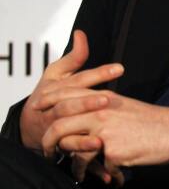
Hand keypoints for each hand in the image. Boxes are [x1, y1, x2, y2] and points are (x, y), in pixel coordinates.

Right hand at [20, 30, 123, 149]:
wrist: (29, 125)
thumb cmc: (48, 95)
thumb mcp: (57, 74)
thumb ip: (74, 57)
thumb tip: (81, 33)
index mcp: (56, 89)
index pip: (78, 79)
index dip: (98, 74)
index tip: (120, 69)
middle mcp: (53, 109)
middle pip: (69, 104)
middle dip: (87, 101)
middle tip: (109, 98)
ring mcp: (54, 129)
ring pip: (66, 128)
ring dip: (83, 133)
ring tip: (102, 130)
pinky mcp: (58, 146)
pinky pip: (70, 153)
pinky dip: (85, 155)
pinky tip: (101, 153)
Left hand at [42, 93, 168, 173]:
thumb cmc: (153, 120)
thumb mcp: (123, 106)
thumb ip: (100, 107)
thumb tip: (79, 118)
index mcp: (103, 97)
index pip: (64, 96)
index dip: (47, 105)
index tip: (40, 115)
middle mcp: (100, 111)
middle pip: (59, 125)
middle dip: (49, 143)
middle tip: (50, 153)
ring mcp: (106, 131)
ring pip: (73, 150)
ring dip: (74, 165)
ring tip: (79, 173)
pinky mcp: (114, 151)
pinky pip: (96, 166)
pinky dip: (103, 174)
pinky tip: (111, 177)